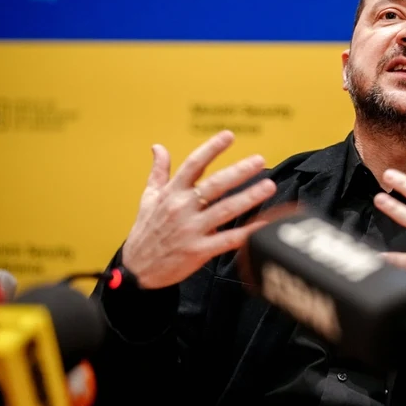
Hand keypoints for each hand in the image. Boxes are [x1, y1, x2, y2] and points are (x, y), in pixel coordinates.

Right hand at [121, 131, 277, 288]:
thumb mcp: (148, 198)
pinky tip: (263, 224)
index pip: (193, 164)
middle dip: (239, 172)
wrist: (137, 269)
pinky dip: (247, 232)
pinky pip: (228, 240)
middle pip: (214, 185)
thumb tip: (157, 147)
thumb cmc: (146, 231)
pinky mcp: (199, 250)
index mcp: (171, 193)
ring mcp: (191, 229)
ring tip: (268, 186)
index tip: (229, 136)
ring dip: (249, 198)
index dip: (211, 149)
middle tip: (260, 160)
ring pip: (225, 210)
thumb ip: (158, 172)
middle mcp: (182, 208)